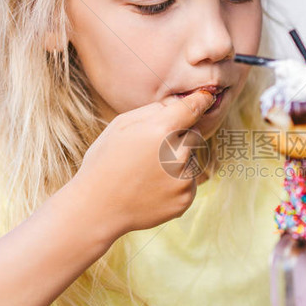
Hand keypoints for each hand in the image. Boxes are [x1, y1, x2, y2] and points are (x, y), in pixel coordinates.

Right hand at [74, 90, 215, 239]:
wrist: (98, 208)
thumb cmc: (105, 162)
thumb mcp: (120, 125)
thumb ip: (153, 110)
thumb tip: (179, 104)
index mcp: (161, 131)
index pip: (193, 108)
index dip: (201, 100)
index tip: (207, 97)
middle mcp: (177, 154)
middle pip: (193, 134)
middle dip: (178, 137)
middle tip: (150, 150)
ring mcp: (183, 179)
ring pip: (191, 158)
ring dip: (177, 160)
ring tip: (147, 172)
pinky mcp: (185, 199)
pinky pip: (189, 181)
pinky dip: (175, 181)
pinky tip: (152, 187)